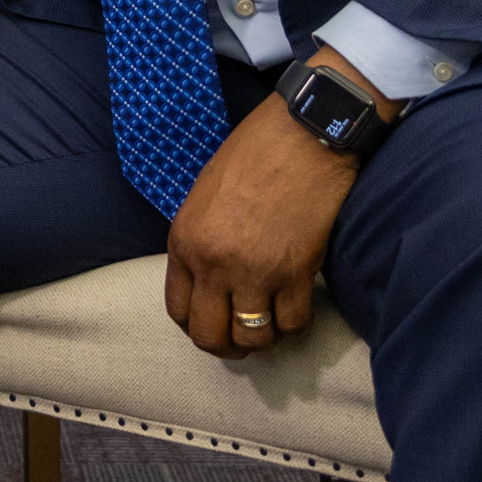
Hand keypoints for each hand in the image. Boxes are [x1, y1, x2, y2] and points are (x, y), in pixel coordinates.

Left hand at [162, 49, 389, 358]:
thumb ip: (201, 241)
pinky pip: (292, 324)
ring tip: (271, 326)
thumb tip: (208, 280)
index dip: (197, 326)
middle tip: (243, 338)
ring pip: (253, 338)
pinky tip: (296, 309)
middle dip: (227, 346)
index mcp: (184, 241)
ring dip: (263, 340)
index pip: (179, 311)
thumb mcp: (205, 196)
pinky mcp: (297, 273)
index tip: (214, 324)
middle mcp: (213, 263)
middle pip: (211, 337)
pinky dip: (295, 325)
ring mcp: (255, 271)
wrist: (303, 134)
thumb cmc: (254, 154)